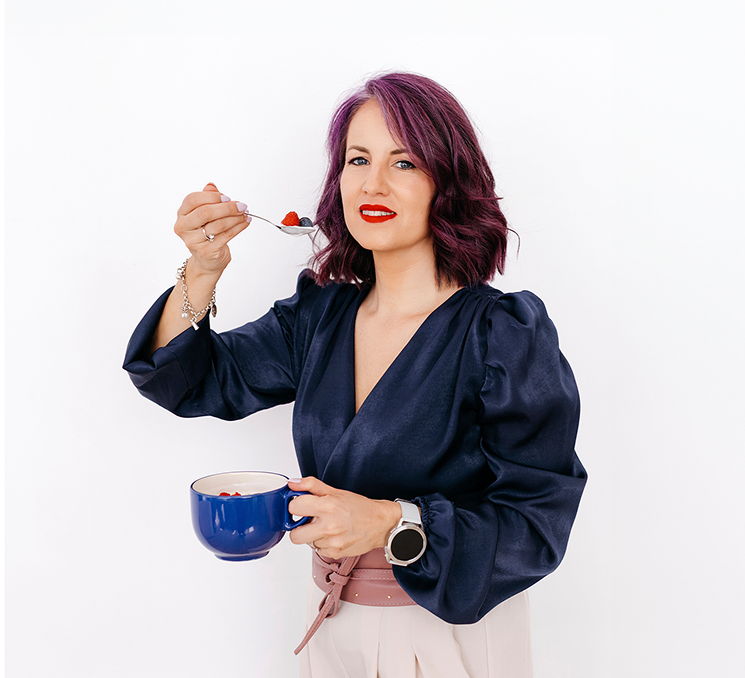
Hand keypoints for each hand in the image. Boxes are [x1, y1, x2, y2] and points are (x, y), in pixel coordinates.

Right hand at [173, 183, 251, 276]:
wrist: (207, 260)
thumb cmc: (206, 234)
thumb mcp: (204, 215)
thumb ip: (207, 199)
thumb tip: (211, 185)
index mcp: (182, 215)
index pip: (192, 200)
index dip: (211, 197)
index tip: (227, 198)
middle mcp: (184, 228)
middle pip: (205, 212)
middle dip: (227, 207)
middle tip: (241, 205)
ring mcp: (194, 241)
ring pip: (218, 224)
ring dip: (235, 217)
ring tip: (245, 214)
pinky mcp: (207, 251)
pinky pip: (227, 235)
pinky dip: (239, 227)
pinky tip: (245, 222)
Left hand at [287, 477, 401, 558]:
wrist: (380, 524)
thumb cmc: (359, 507)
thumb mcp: (336, 491)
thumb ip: (311, 486)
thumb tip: (293, 484)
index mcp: (327, 506)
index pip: (294, 508)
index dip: (295, 506)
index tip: (301, 506)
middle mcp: (328, 526)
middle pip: (294, 535)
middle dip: (299, 527)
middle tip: (309, 520)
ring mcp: (331, 542)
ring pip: (307, 542)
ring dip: (313, 535)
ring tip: (326, 526)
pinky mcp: (335, 553)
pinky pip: (318, 550)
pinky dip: (323, 543)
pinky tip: (334, 535)